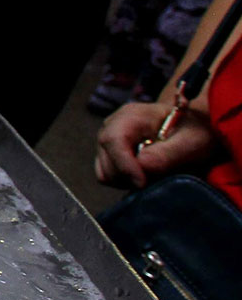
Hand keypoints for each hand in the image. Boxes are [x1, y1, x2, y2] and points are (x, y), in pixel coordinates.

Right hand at [95, 99, 217, 188]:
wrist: (191, 128)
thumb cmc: (194, 131)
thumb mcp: (192, 141)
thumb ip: (168, 153)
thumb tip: (142, 165)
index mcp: (131, 116)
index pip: (113, 140)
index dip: (124, 165)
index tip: (143, 183)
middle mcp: (111, 126)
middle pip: (106, 160)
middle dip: (129, 176)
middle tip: (158, 177)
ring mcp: (107, 141)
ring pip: (105, 172)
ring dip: (128, 181)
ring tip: (153, 174)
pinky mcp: (109, 155)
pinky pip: (108, 176)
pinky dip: (125, 182)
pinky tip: (144, 175)